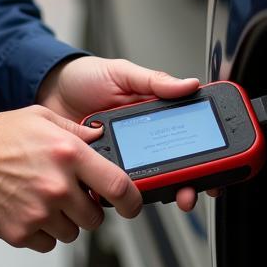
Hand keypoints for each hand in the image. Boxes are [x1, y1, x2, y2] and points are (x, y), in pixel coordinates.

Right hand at [0, 105, 141, 252]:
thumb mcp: (40, 117)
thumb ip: (75, 129)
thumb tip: (99, 138)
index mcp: (67, 153)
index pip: (118, 185)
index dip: (132, 200)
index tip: (132, 205)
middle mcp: (57, 184)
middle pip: (95, 217)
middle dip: (86, 207)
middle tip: (67, 192)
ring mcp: (39, 211)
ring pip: (72, 232)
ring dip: (62, 219)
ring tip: (40, 196)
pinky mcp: (21, 232)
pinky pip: (47, 243)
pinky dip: (41, 231)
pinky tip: (26, 207)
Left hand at [37, 56, 206, 212]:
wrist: (48, 87)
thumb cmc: (85, 77)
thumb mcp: (122, 72)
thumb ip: (154, 81)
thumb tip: (190, 84)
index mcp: (152, 115)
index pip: (186, 137)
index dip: (206, 156)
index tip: (218, 168)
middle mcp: (141, 139)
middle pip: (174, 167)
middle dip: (188, 184)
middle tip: (189, 192)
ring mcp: (121, 156)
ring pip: (148, 182)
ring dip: (159, 192)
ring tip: (161, 193)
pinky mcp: (98, 169)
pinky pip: (113, 186)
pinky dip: (119, 194)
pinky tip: (121, 193)